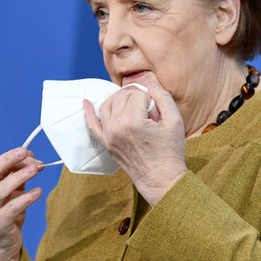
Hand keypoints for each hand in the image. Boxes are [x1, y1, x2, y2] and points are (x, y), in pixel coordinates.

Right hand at [0, 147, 42, 260]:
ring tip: (36, 169)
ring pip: (1, 189)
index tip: (29, 153)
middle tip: (25, 152)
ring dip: (19, 177)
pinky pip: (12, 208)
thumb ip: (19, 176)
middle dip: (8, 160)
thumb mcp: (12, 193)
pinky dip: (26, 198)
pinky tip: (37, 192)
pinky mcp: (0, 223)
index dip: (12, 157)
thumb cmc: (5, 214)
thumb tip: (32, 157)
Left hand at [84, 75, 186, 204]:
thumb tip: (149, 79)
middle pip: (121, 97)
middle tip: (150, 110)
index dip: (151, 99)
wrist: (162, 181)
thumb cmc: (171, 152)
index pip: (138, 94)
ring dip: (119, 100)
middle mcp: (116, 127)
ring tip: (133, 105)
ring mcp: (108, 136)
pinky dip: (88, 113)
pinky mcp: (106, 144)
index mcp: (132, 120)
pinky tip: (86, 103)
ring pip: (107, 105)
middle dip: (136, 97)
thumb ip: (162, 96)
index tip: (158, 113)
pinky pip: (92, 125)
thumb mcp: (174, 121)